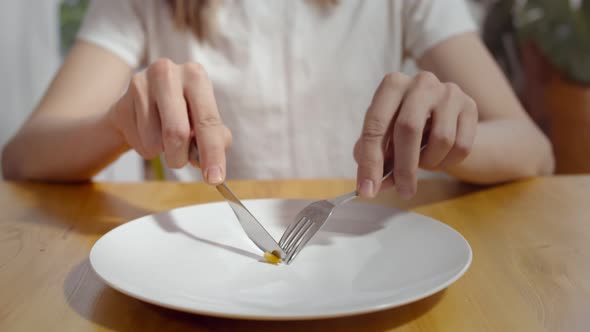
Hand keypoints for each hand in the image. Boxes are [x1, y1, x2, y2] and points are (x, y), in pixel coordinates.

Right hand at [108, 58, 231, 183]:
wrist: (139, 105)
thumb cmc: (180, 113)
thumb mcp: (203, 121)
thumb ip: (216, 139)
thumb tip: (213, 164)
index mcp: (196, 76)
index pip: (208, 121)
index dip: (212, 153)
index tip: (215, 179)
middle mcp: (168, 73)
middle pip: (177, 132)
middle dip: (180, 157)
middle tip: (180, 161)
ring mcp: (141, 85)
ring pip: (155, 142)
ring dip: (162, 153)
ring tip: (163, 139)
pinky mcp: (122, 102)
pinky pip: (138, 142)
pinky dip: (147, 149)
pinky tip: (147, 132)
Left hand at [354, 71, 477, 198]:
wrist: (445, 116)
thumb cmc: (405, 126)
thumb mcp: (383, 135)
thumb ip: (372, 155)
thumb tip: (371, 184)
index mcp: (392, 85)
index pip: (376, 125)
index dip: (370, 161)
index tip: (367, 190)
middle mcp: (420, 82)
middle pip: (409, 129)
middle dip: (403, 168)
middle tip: (402, 192)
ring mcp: (448, 92)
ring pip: (441, 140)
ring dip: (429, 162)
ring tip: (422, 161)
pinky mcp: (470, 106)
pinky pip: (461, 146)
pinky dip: (448, 162)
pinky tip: (440, 156)